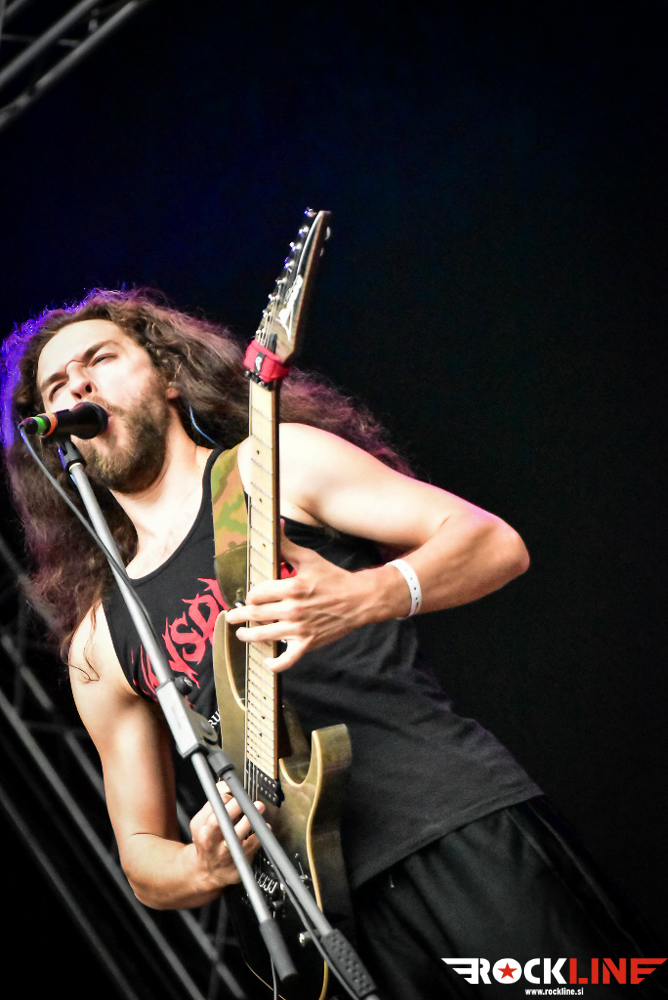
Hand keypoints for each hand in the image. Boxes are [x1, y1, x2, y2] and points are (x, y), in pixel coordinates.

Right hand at [189, 781, 263, 889]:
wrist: (206, 872)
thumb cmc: (207, 841)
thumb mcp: (202, 821)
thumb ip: (213, 803)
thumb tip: (225, 785)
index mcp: (201, 827)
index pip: (213, 808)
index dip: (227, 797)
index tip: (236, 792)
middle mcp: (210, 841)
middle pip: (219, 822)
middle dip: (234, 808)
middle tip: (246, 800)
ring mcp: (224, 853)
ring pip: (234, 837)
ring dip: (248, 821)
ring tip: (258, 808)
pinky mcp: (237, 863)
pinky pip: (251, 848)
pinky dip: (259, 836)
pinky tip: (264, 828)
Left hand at [225, 527, 364, 671]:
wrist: (358, 599)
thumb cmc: (333, 578)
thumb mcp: (309, 558)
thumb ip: (287, 545)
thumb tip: (276, 524)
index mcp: (291, 587)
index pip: (257, 594)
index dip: (250, 596)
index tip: (249, 597)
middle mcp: (292, 609)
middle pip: (255, 615)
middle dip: (240, 616)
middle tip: (232, 617)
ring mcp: (299, 629)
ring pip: (264, 636)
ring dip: (248, 636)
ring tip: (241, 634)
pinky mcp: (307, 643)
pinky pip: (287, 659)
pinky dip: (275, 663)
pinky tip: (267, 661)